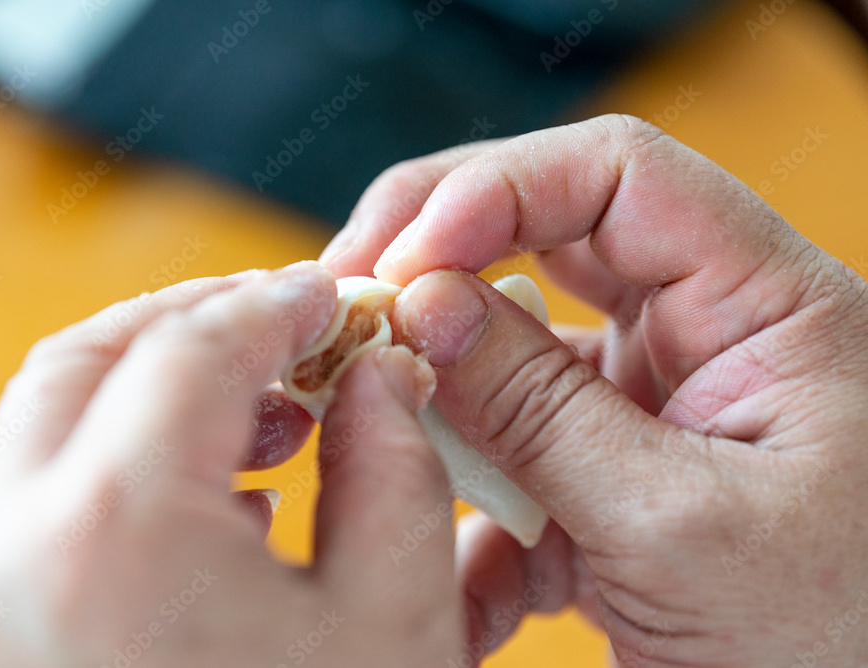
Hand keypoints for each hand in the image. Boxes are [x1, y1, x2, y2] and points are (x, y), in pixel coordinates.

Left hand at [0, 264, 463, 666]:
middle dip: (200, 321)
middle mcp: (8, 550)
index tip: (333, 299)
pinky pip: (43, 500)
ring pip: (54, 420)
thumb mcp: (393, 618)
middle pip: (93, 355)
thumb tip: (382, 374)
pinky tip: (220, 490)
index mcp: (111, 530)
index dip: (278, 304)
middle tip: (293, 327)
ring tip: (270, 407)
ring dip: (159, 382)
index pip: (194, 344)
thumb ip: (393, 465)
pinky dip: (125, 457)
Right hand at [322, 115, 867, 665]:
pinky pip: (514, 452)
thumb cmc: (830, 633)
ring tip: (379, 446)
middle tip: (348, 300)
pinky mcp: (608, 468)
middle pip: (546, 238)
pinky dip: (472, 512)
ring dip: (442, 403)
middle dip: (436, 263)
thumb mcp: (674, 522)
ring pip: (512, 353)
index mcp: (761, 304)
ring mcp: (648, 399)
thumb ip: (540, 409)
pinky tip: (466, 590)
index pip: (619, 177)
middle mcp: (700, 332)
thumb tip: (422, 306)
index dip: (498, 190)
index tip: (403, 259)